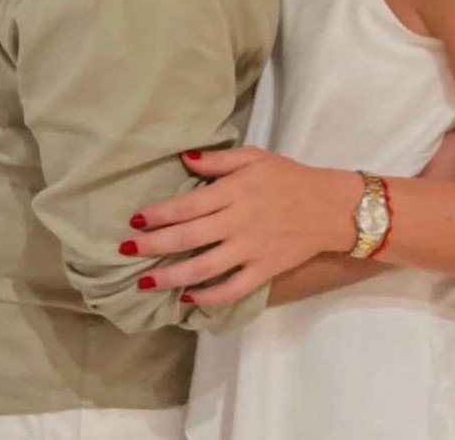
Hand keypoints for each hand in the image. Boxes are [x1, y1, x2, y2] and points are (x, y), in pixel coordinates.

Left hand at [122, 148, 360, 305]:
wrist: (329, 206)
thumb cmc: (287, 177)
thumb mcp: (255, 157)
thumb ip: (219, 160)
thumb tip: (185, 158)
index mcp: (234, 192)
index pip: (187, 205)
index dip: (159, 214)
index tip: (135, 219)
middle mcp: (238, 222)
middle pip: (188, 238)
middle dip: (152, 245)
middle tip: (125, 251)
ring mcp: (250, 249)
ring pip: (204, 268)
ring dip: (171, 277)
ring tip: (145, 281)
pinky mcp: (263, 270)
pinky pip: (232, 288)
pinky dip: (209, 296)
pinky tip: (188, 297)